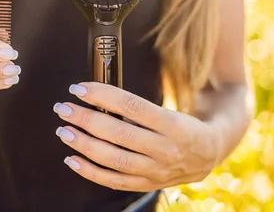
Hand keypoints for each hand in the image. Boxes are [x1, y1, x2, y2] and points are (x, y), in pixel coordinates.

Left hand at [53, 82, 220, 191]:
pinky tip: (72, 159)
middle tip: (63, 108)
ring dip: (83, 145)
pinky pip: (114, 181)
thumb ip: (136, 108)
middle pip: (119, 133)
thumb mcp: (168, 111)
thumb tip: (96, 97)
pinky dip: (90, 172)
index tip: (79, 88)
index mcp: (174, 124)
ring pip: (114, 159)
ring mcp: (157, 172)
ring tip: (64, 131)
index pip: (131, 106)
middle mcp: (166, 150)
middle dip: (85, 119)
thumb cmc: (181, 124)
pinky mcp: (148, 185)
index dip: (102, 95)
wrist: (210, 153)